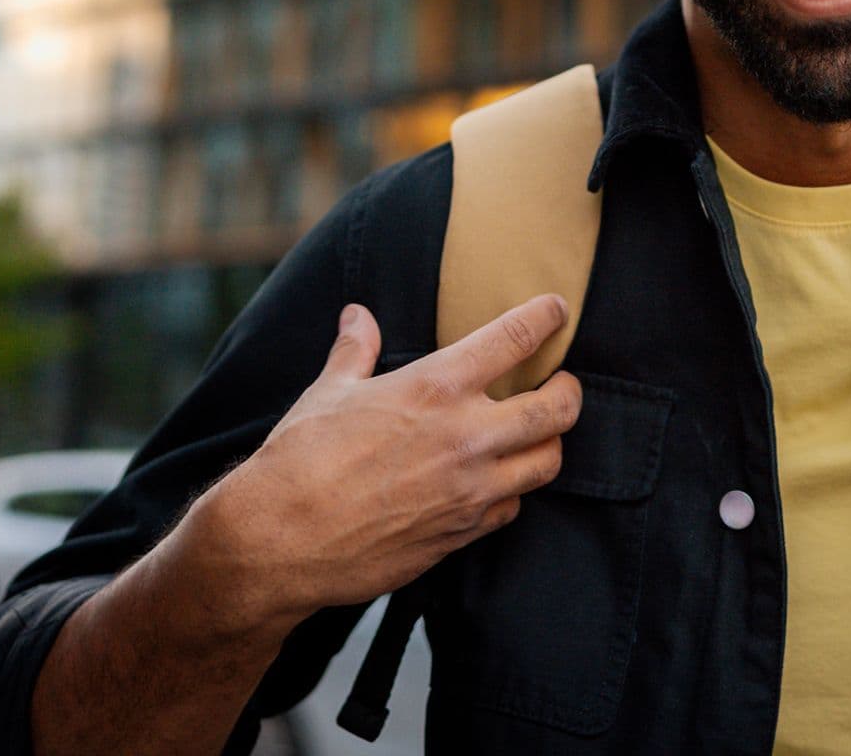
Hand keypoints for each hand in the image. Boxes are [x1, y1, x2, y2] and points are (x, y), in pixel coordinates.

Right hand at [195, 294, 582, 628]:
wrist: (280, 540)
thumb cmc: (300, 458)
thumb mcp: (329, 391)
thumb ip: (356, 350)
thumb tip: (359, 316)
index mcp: (437, 387)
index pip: (515, 337)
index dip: (545, 317)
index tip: (556, 310)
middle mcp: (467, 435)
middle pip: (558, 408)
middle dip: (569, 391)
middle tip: (563, 383)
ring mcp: (471, 489)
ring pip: (547, 462)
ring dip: (548, 443)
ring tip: (538, 433)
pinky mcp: (463, 532)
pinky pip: (512, 508)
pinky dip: (513, 492)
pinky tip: (498, 482)